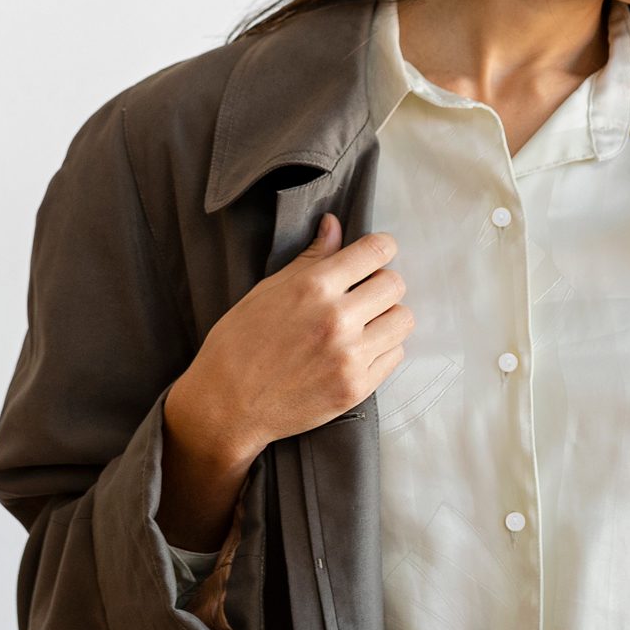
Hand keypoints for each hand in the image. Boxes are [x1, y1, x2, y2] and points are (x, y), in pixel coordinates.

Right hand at [168, 213, 412, 458]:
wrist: (226, 405)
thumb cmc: (239, 344)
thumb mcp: (267, 291)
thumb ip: (310, 258)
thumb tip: (334, 224)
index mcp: (313, 287)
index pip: (375, 252)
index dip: (382, 248)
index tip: (378, 253)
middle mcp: (337, 319)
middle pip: (395, 285)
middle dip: (382, 284)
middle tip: (365, 295)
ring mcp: (350, 356)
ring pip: (402, 320)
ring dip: (388, 317)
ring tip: (365, 324)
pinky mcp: (356, 388)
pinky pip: (395, 355)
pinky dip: (383, 349)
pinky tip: (359, 350)